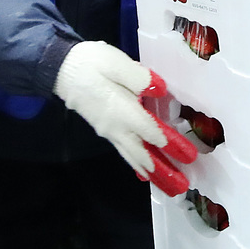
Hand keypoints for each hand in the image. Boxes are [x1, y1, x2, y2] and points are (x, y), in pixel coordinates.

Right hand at [53, 41, 197, 195]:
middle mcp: (116, 127)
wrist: (59, 68)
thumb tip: (161, 90)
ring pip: (130, 155)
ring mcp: (107, 130)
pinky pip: (122, 150)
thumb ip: (139, 78)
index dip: (171, 144)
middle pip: (141, 153)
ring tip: (163, 184)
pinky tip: (141, 169)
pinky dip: (134, 161)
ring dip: (148, 169)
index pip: (151, 132)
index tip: (189, 156)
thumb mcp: (116, 62)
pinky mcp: (102, 127)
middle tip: (179, 186)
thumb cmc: (90, 63)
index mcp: (122, 111)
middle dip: (161, 169)